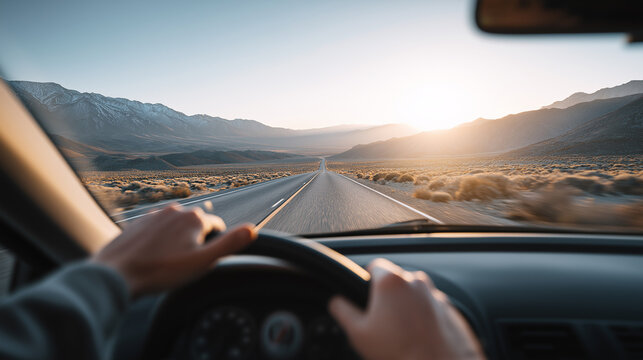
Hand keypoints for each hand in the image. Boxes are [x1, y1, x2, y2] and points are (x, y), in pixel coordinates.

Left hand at [92, 204, 255, 297]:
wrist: (116, 273)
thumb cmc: (160, 271)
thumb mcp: (202, 262)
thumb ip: (230, 244)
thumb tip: (252, 229)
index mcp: (194, 218)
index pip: (217, 226)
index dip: (215, 244)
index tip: (205, 260)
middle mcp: (175, 211)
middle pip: (196, 225)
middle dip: (196, 242)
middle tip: (185, 265)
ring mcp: (154, 215)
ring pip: (176, 226)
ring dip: (177, 240)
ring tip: (168, 263)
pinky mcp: (138, 222)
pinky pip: (158, 229)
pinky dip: (159, 241)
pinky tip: (153, 257)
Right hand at [329, 258, 483, 359]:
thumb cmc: (399, 352)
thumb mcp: (358, 333)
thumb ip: (342, 311)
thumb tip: (336, 302)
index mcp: (391, 281)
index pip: (374, 265)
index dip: (366, 280)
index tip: (366, 296)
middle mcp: (416, 281)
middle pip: (395, 280)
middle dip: (387, 297)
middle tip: (381, 321)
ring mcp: (436, 294)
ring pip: (414, 294)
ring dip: (406, 306)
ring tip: (401, 332)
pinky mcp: (450, 310)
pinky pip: (431, 307)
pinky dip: (424, 317)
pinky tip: (418, 336)